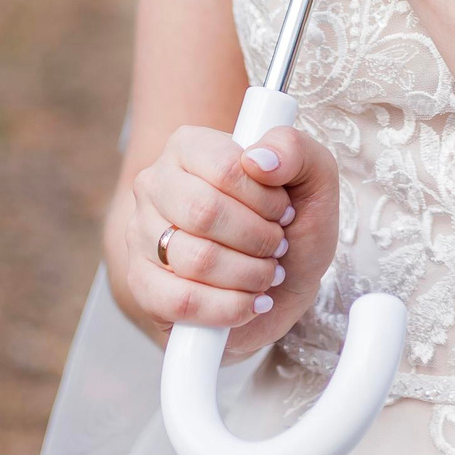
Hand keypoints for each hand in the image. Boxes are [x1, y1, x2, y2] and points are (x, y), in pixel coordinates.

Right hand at [123, 124, 338, 362]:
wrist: (282, 286)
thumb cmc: (292, 226)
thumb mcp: (314, 178)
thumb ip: (295, 150)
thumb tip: (259, 159)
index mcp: (188, 146)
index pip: (226, 167)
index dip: (266, 198)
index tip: (284, 212)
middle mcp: (155, 184)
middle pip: (204, 212)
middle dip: (258, 238)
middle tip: (277, 246)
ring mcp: (140, 235)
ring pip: (195, 259)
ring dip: (249, 274)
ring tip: (266, 274)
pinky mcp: (142, 285)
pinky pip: (180, 302)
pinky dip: (227, 308)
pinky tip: (250, 303)